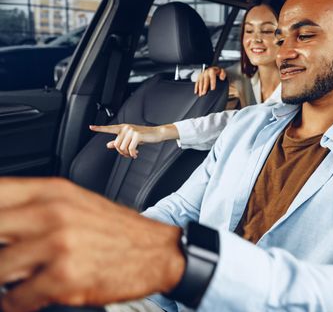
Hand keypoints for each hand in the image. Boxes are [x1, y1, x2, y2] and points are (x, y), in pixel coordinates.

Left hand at [0, 177, 184, 311]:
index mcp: (53, 191)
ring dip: (2, 281)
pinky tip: (25, 298)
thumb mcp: (75, 205)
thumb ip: (34, 209)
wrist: (158, 251)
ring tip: (13, 281)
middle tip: (3, 264)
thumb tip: (4, 224)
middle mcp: (53, 212)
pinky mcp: (64, 277)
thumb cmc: (117, 231)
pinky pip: (14, 300)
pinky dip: (15, 304)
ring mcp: (58, 244)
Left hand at [89, 124, 178, 158]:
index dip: (99, 128)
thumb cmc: (144, 136)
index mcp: (123, 128)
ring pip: (122, 148)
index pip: (109, 128)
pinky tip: (137, 154)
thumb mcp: (130, 139)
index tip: (91, 127)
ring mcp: (131, 131)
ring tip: (134, 154)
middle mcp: (125, 128)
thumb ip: (119, 141)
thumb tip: (108, 145)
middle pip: (116, 145)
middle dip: (122, 152)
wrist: (157, 133)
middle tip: (129, 154)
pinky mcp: (137, 135)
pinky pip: (130, 149)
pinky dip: (133, 154)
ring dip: (128, 154)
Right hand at [194, 66, 226, 96]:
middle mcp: (206, 72)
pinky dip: (196, 87)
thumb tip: (222, 77)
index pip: (212, 76)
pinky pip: (197, 82)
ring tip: (201, 95)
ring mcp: (202, 74)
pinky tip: (196, 92)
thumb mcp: (222, 72)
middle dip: (204, 87)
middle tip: (204, 93)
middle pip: (205, 80)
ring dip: (200, 89)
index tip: (212, 89)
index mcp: (212, 70)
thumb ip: (223, 74)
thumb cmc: (219, 73)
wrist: (215, 70)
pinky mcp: (199, 77)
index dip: (212, 83)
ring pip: (200, 82)